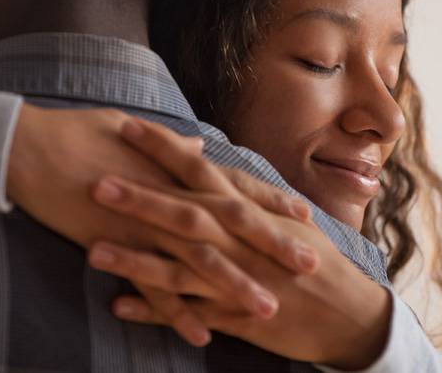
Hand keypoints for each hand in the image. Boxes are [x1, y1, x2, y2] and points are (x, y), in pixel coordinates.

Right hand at [6, 105, 316, 344]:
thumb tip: (196, 146)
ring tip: (268, 309)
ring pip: (199, 260)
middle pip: (231, 224)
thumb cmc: (77, 133)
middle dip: (272, 246)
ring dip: (235, 286)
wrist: (26, 148)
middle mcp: (168, 194)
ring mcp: (144, 222)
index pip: (234, 185)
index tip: (303, 214)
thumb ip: (170, 146)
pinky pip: (151, 286)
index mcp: (175, 167)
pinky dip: (177, 313)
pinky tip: (200, 335)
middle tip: (309, 265)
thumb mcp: (130, 131)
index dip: (270, 201)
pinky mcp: (115, 245)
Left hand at [90, 170, 393, 369]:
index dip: (164, 148)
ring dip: (136, 258)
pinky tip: (118, 306)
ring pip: (179, 266)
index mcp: (249, 210)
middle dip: (140, 197)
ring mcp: (237, 279)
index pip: (201, 169)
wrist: (349, 313)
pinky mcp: (235, 315)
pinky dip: (154, 310)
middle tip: (95, 181)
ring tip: (91, 250)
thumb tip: (219, 168)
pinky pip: (188, 313)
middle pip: (184, 213)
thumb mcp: (284, 220)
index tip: (127, 125)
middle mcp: (240, 240)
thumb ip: (246, 194)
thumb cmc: (317, 262)